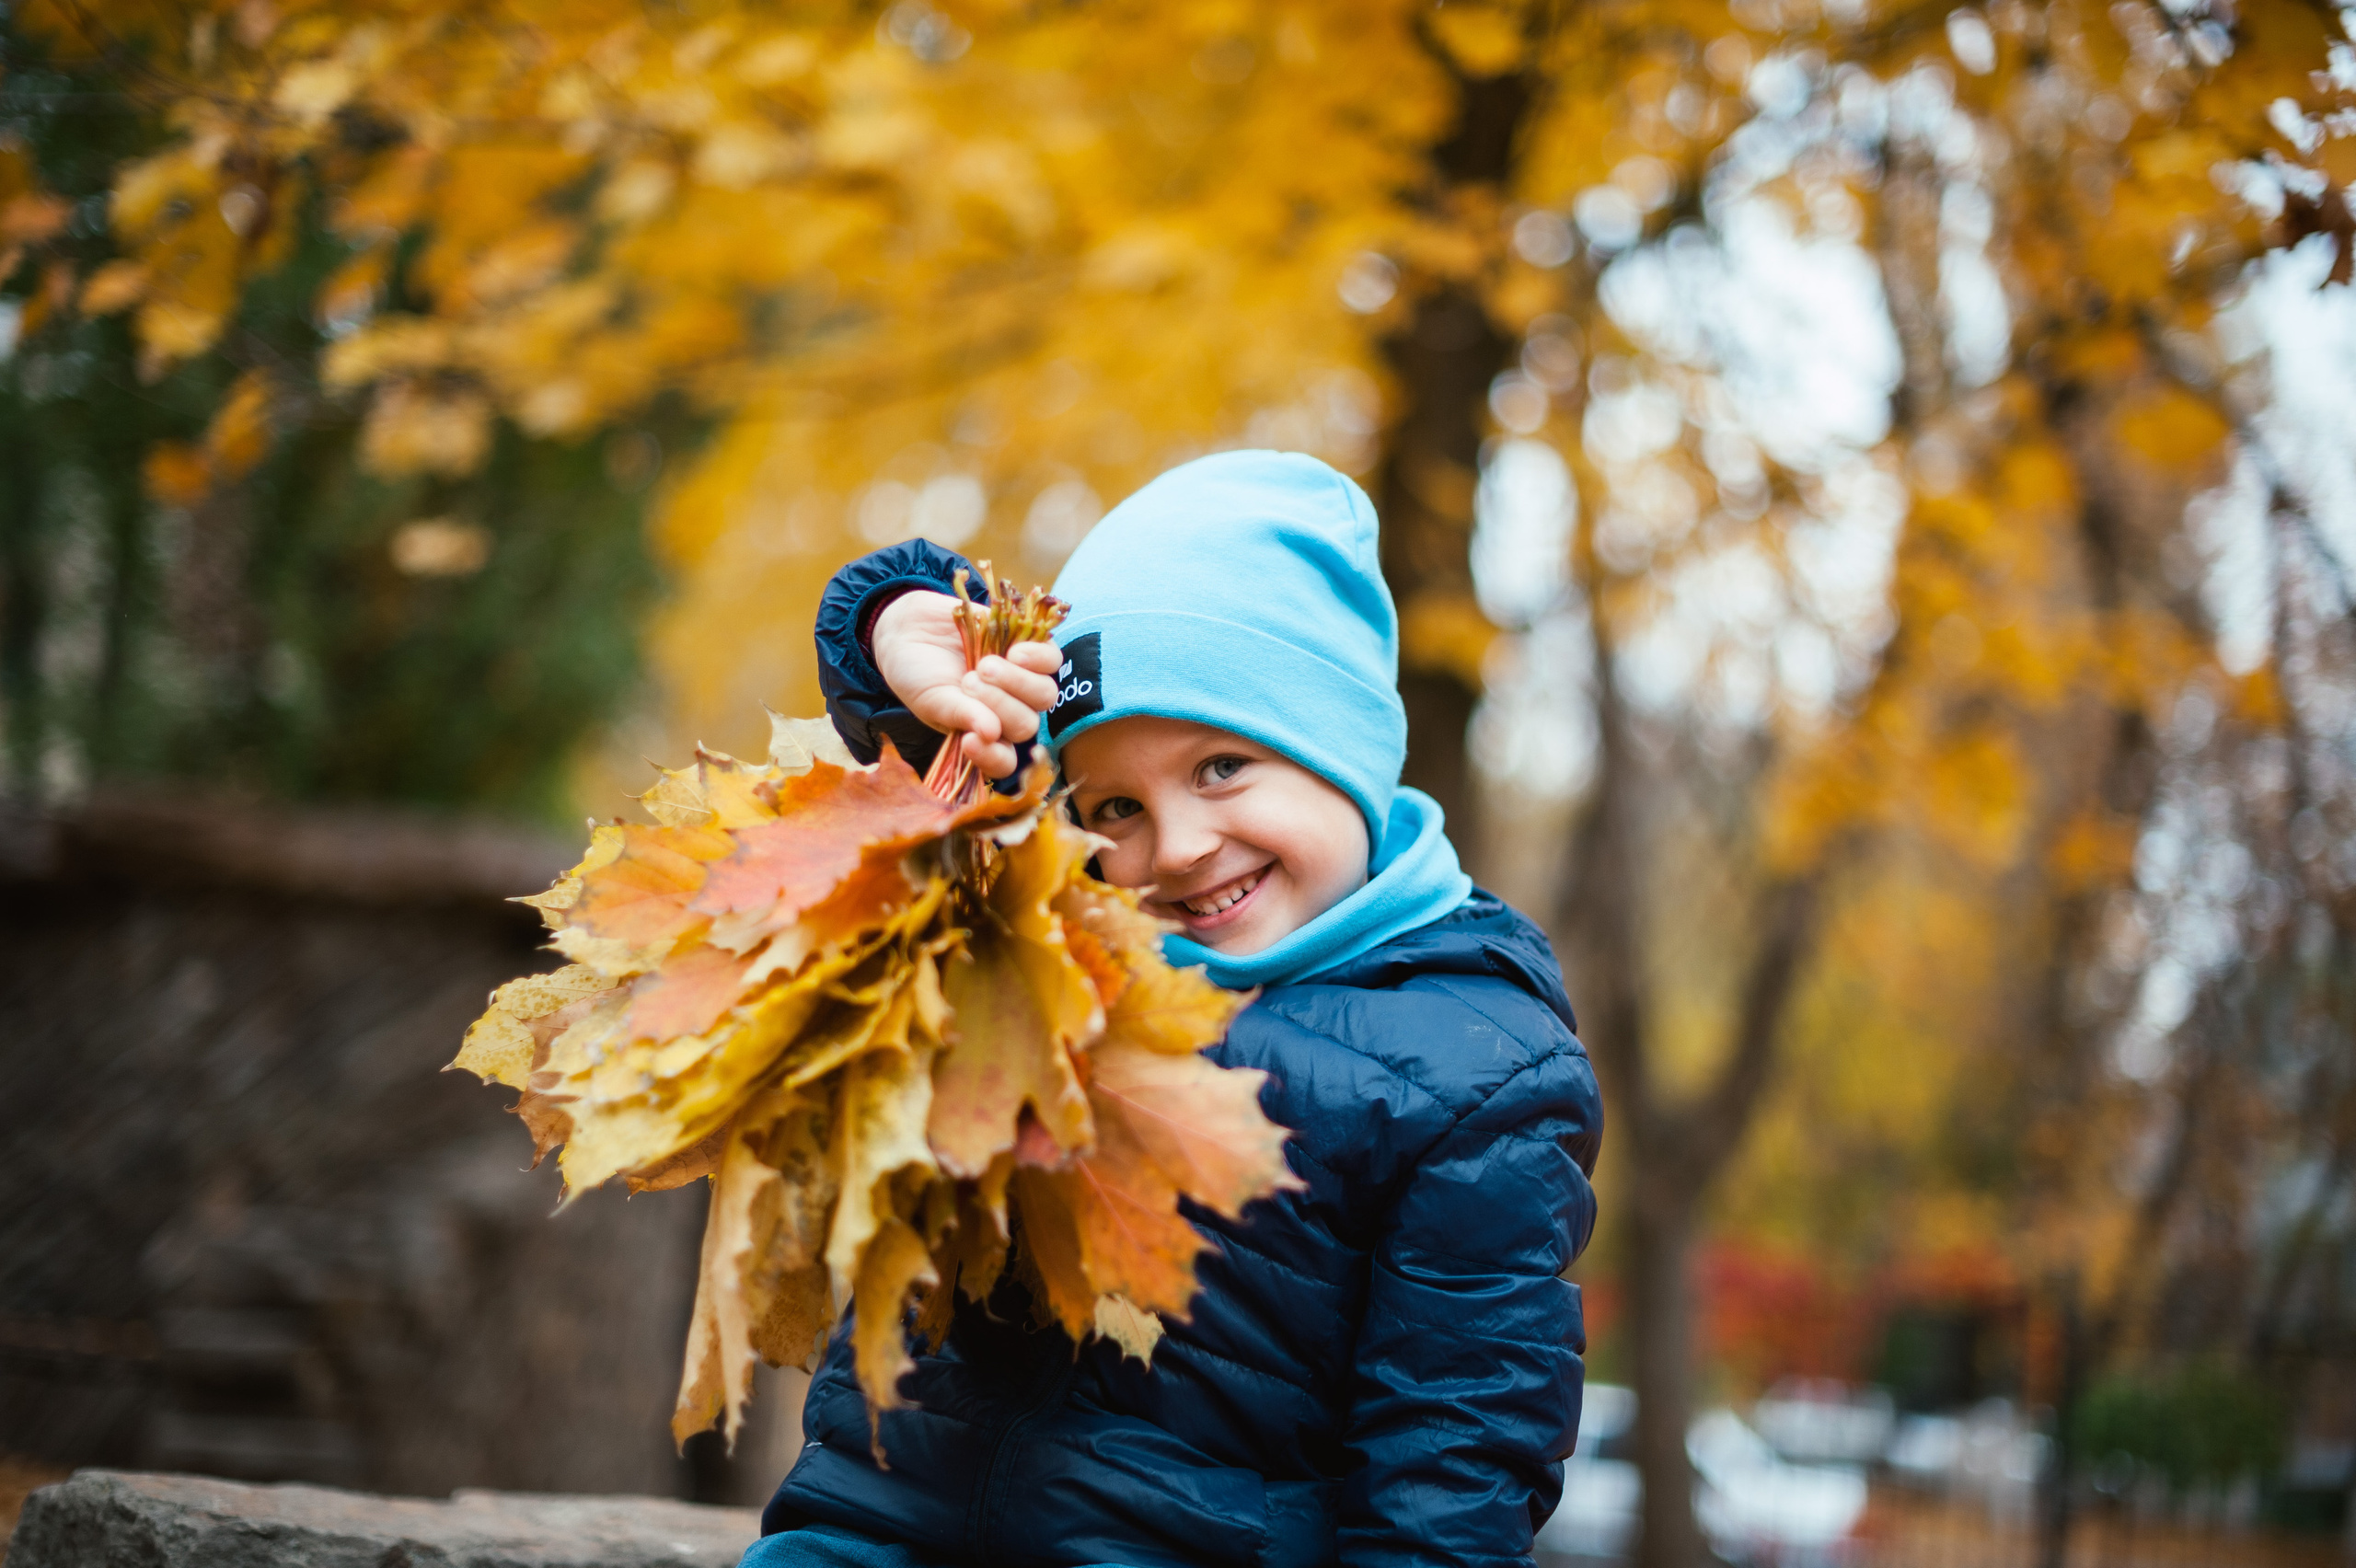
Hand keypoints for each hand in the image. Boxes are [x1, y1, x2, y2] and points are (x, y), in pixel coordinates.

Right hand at [871, 590, 1062, 778]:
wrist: (911, 627)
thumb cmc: (917, 673)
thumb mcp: (932, 699)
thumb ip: (961, 716)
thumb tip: (991, 734)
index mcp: (982, 735)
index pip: (1002, 762)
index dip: (993, 757)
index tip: (969, 741)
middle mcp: (1006, 713)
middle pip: (1027, 725)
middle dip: (998, 705)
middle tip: (967, 682)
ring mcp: (1021, 682)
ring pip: (1044, 694)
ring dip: (1016, 682)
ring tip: (984, 666)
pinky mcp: (1029, 649)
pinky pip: (1051, 660)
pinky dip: (1035, 658)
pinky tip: (1012, 652)